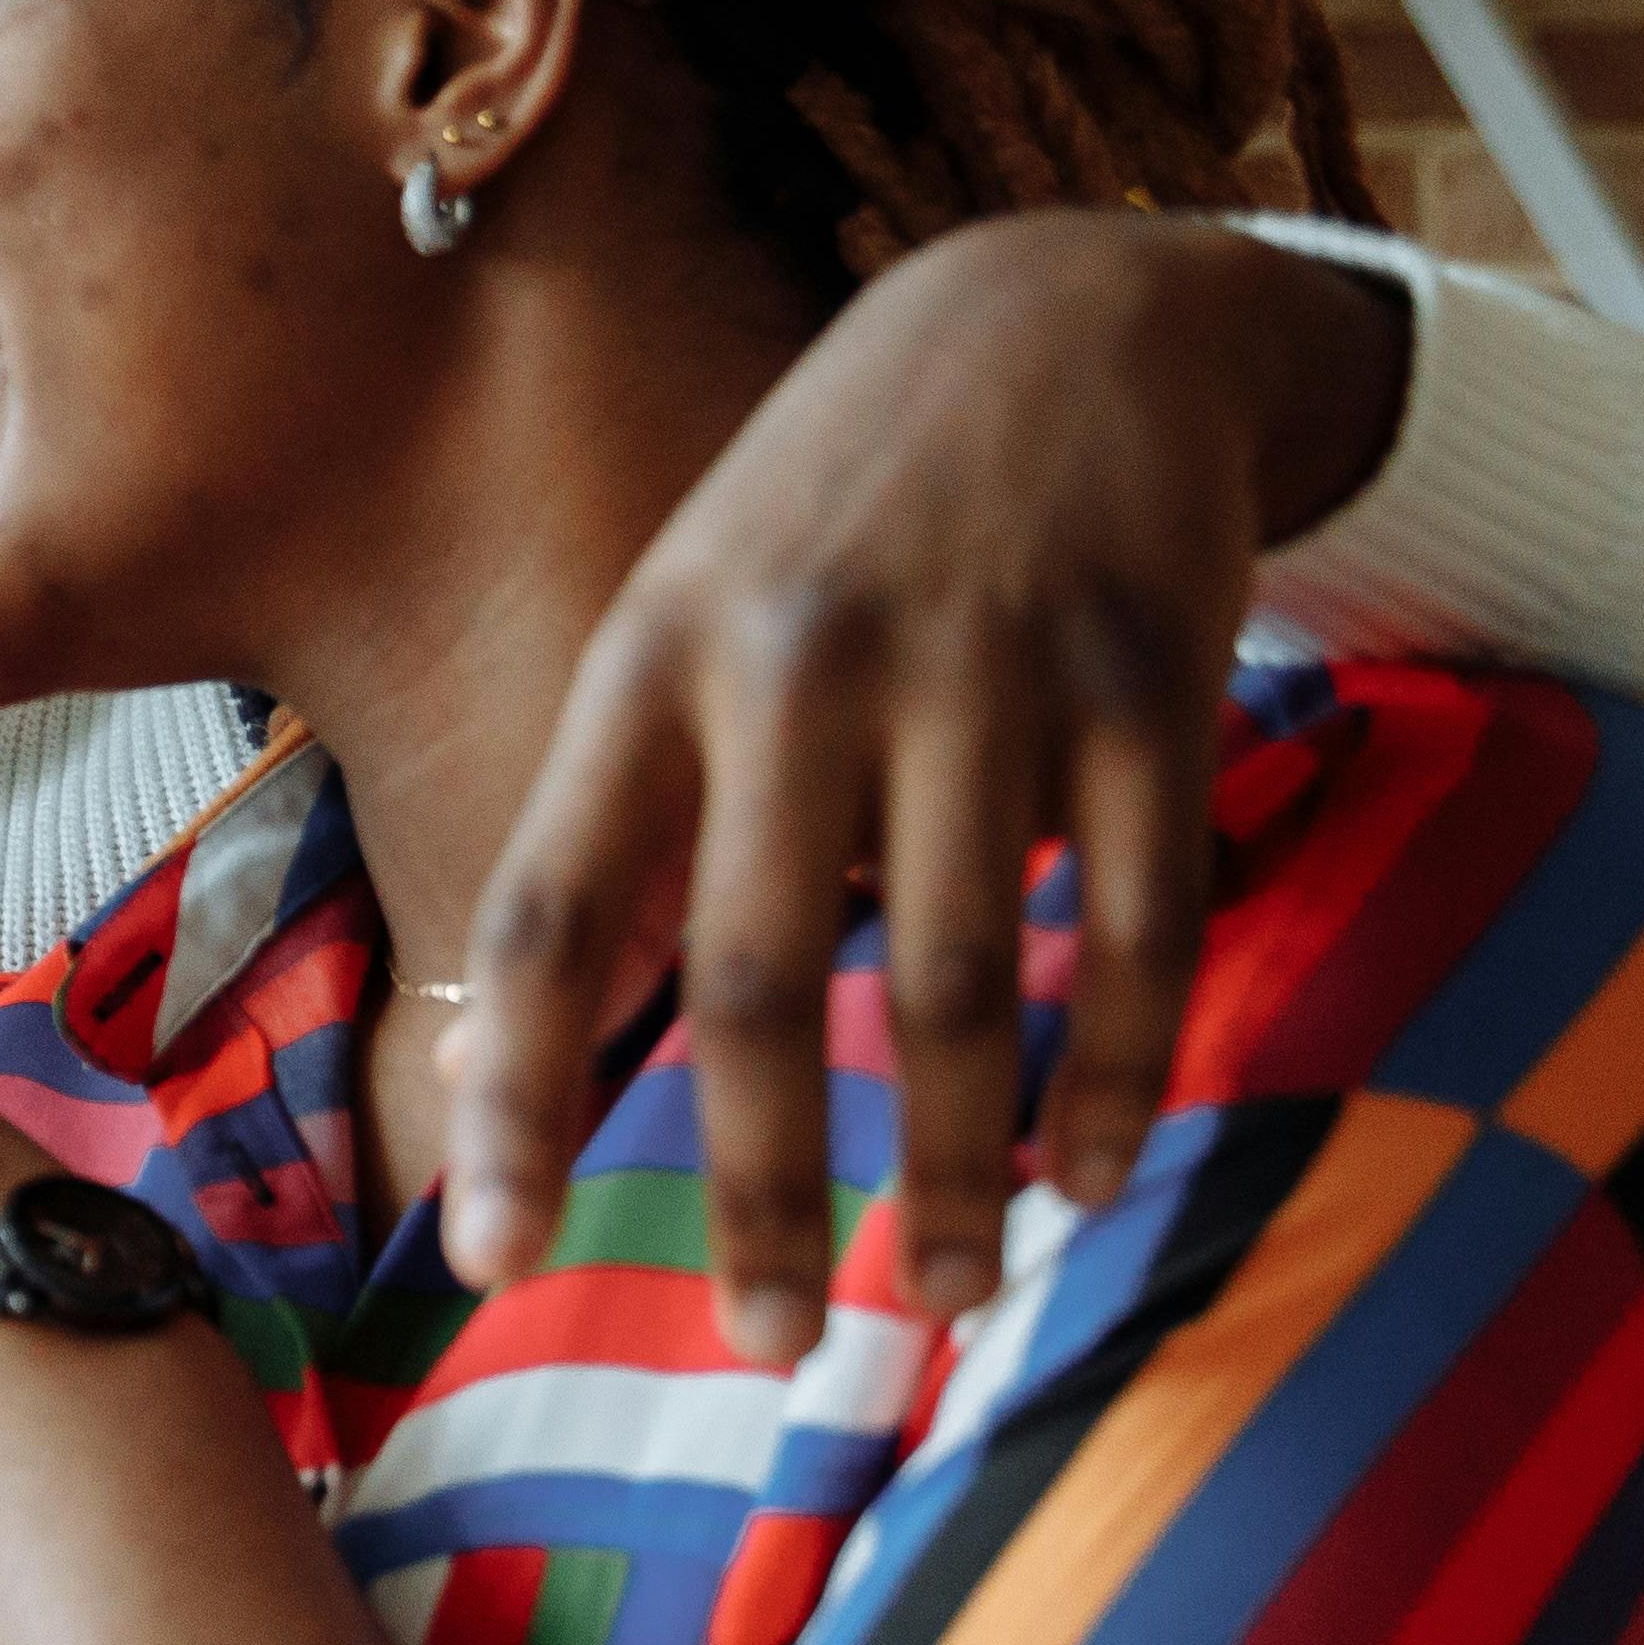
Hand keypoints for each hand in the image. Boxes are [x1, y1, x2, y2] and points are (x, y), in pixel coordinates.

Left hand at [443, 215, 1408, 1360]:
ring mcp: (987, 667)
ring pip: (956, 978)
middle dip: (759, 1186)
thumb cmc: (839, 511)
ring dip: (955, 1168)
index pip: (555, 910)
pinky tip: (1092, 1177)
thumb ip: (633, 814)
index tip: (493, 1260)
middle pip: (762, 980)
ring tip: (943, 1295)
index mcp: (652, 659)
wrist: (1070, 304)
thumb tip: (531, 1057)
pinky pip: (1133, 922)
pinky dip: (1114, 1072)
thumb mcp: (687, 607)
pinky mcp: (1150, 677)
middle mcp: (801, 662)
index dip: (519, 1097)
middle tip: (761, 1340)